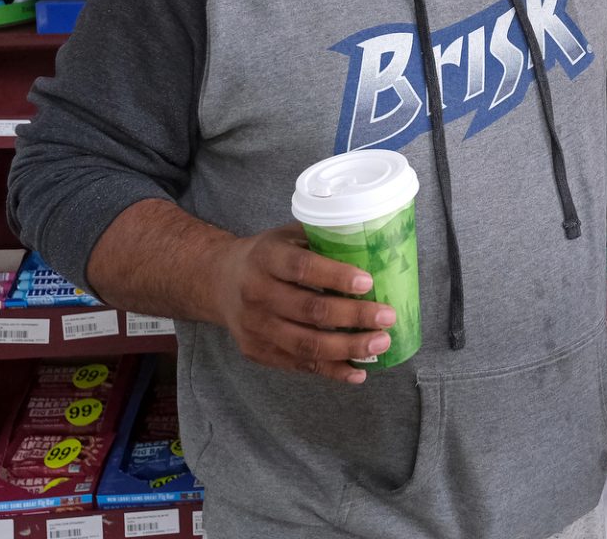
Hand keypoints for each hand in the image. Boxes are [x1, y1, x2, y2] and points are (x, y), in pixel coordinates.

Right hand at [211, 223, 395, 384]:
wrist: (218, 282)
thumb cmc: (267, 256)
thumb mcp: (287, 236)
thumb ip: (322, 240)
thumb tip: (374, 249)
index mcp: (265, 258)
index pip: (302, 268)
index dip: (336, 277)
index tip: (368, 282)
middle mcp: (256, 293)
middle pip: (310, 311)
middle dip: (354, 317)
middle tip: (387, 317)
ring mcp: (255, 327)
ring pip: (306, 344)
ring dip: (348, 348)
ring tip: (381, 343)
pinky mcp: (257, 351)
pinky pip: (299, 365)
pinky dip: (331, 370)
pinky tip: (358, 371)